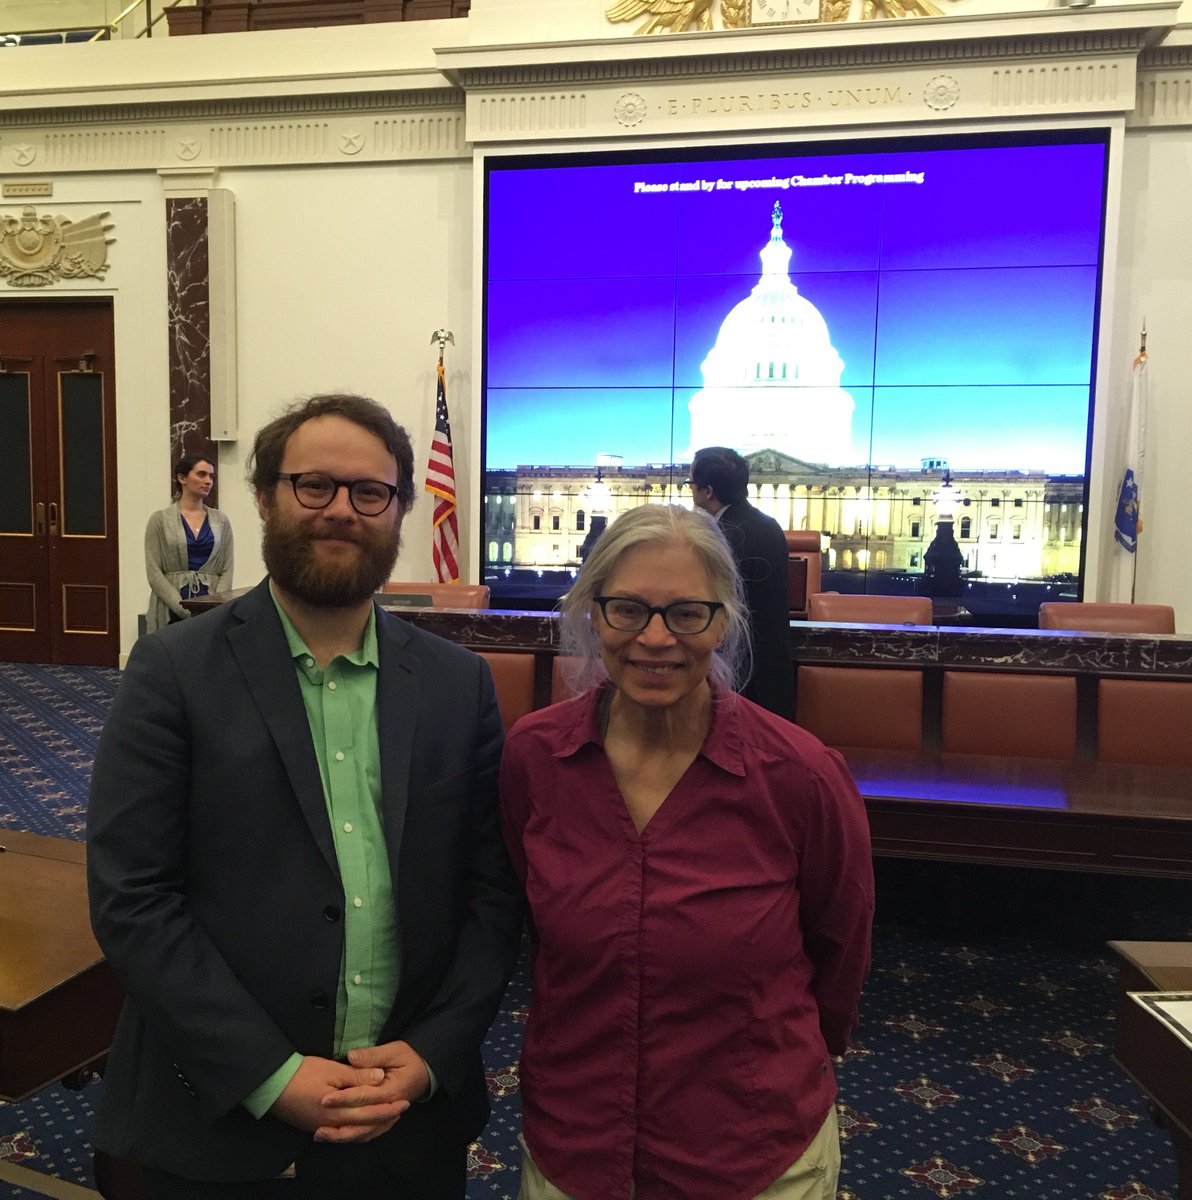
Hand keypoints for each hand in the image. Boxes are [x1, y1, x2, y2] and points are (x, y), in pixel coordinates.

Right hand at [270, 1056, 408, 1142]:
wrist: (272, 1085)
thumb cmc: (303, 1073)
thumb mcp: (333, 1070)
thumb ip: (357, 1077)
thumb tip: (381, 1078)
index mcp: (339, 1112)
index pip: (371, 1113)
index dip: (389, 1108)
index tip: (405, 1102)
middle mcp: (333, 1125)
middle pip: (364, 1127)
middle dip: (384, 1119)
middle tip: (401, 1110)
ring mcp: (323, 1128)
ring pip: (354, 1134)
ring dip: (372, 1127)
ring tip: (386, 1118)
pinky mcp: (316, 1126)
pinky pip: (342, 1133)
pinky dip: (356, 1130)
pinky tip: (361, 1124)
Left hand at [314, 1041, 430, 1143]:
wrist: (425, 1070)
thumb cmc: (409, 1057)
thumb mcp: (393, 1051)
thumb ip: (372, 1056)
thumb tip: (351, 1056)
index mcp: (392, 1091)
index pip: (364, 1097)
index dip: (343, 1099)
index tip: (324, 1099)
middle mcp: (389, 1109)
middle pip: (362, 1122)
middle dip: (338, 1125)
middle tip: (317, 1126)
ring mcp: (387, 1118)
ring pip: (364, 1133)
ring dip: (343, 1136)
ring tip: (321, 1135)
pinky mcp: (383, 1120)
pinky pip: (368, 1134)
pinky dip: (352, 1137)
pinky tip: (337, 1137)